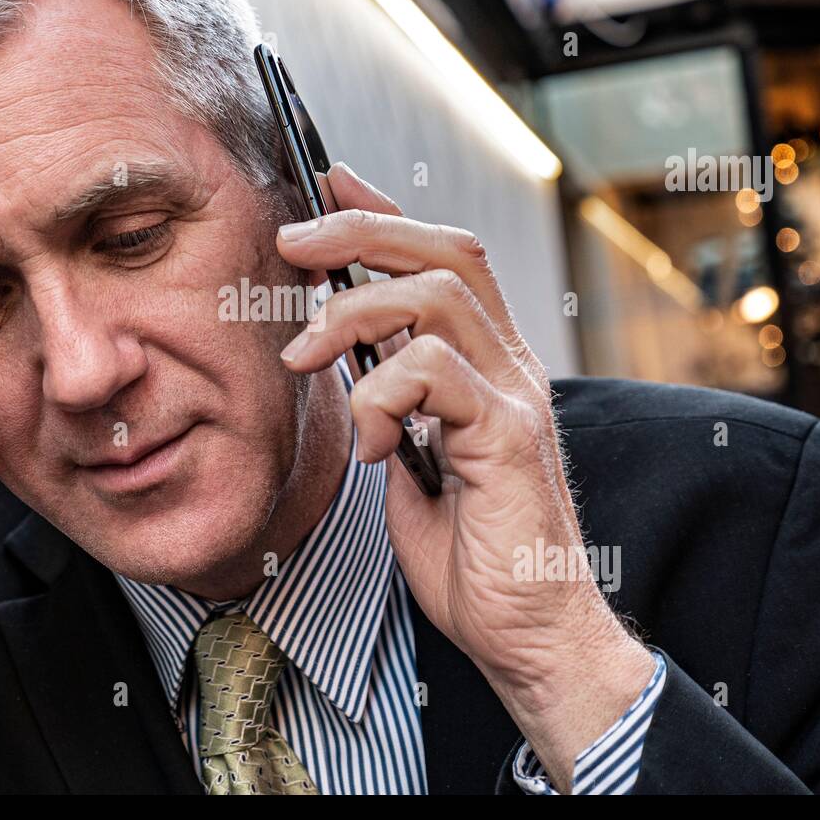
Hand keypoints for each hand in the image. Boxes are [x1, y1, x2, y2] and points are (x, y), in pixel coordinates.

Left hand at [276, 163, 652, 790]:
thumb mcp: (411, 462)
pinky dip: (380, 396)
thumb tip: (349, 365)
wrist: (527, 632)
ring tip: (302, 354)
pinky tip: (368, 446)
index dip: (384, 213)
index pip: (442, 259)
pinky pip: (436, 372)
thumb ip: (392, 407)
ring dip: (352, 313)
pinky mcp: (509, 436)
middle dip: (360, 231)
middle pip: (446, 251)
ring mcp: (515, 396)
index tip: (326, 187)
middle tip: (292, 242)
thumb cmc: (473, 555)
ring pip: (438, 297)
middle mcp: (509, 367)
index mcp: (487, 366)